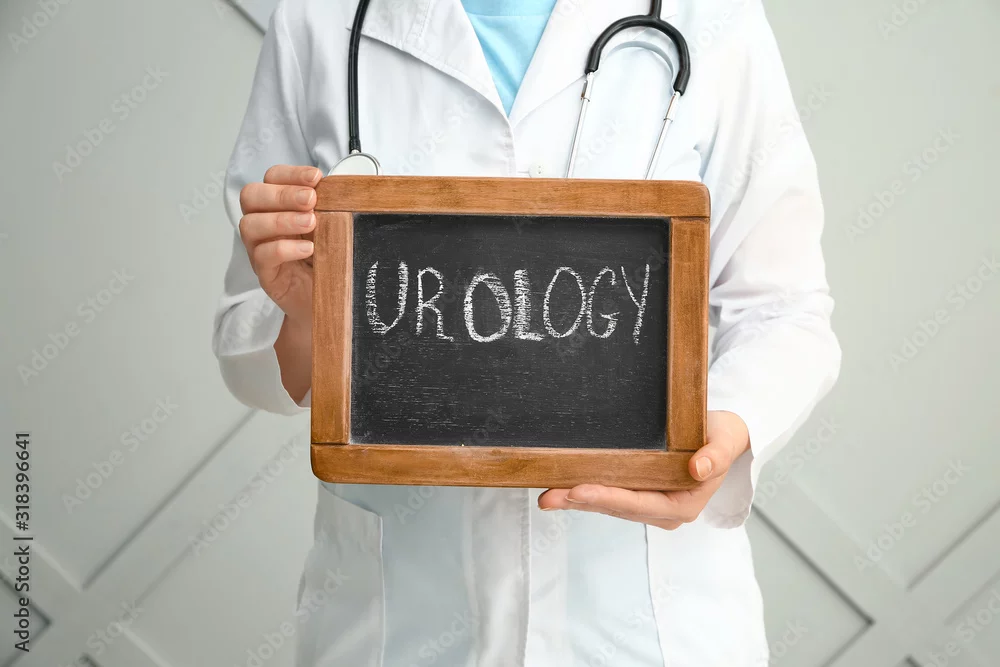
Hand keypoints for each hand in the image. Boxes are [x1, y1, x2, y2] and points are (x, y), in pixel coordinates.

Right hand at [238, 165, 321, 326]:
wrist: (329, 299)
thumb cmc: (328, 259)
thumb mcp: (332, 227)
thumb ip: (330, 207)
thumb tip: (344, 188)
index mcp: (279, 205)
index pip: (272, 178)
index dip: (291, 174)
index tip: (316, 178)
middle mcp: (264, 223)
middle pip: (251, 196)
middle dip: (283, 194)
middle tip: (311, 200)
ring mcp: (260, 248)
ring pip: (250, 225)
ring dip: (282, 220)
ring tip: (311, 223)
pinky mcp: (265, 273)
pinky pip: (262, 255)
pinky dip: (284, 248)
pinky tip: (308, 249)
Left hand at [537, 411, 750, 529]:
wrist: (724, 435)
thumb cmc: (724, 436)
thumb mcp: (725, 440)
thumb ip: (715, 455)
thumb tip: (697, 468)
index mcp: (684, 505)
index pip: (639, 504)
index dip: (608, 498)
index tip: (579, 490)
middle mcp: (665, 512)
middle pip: (618, 508)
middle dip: (582, 502)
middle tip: (549, 496)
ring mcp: (651, 507)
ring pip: (609, 506)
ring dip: (577, 501)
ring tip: (547, 496)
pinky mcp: (641, 497)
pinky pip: (610, 497)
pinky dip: (586, 494)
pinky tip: (562, 489)